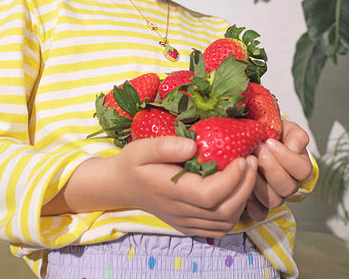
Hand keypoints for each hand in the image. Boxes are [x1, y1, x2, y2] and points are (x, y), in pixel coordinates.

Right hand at [108, 136, 258, 237]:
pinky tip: (236, 191)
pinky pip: (218, 228)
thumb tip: (193, 145)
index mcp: (169, 191)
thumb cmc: (132, 163)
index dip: (232, 179)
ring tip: (247, 174)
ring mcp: (184, 221)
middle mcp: (179, 211)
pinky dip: (234, 212)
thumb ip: (166, 146)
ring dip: (243, 200)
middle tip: (252, 161)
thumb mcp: (143, 147)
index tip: (242, 158)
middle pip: (223, 211)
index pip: (209, 194)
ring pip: (225, 222)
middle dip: (245, 187)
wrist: (120, 186)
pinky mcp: (188, 225)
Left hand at [246, 120, 312, 220]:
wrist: (247, 141)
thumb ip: (295, 134)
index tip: (269, 141)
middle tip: (256, 149)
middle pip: (288, 187)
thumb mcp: (282, 127)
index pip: (303, 170)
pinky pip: (259, 212)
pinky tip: (243, 182)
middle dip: (270, 167)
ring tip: (247, 162)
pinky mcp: (259, 205)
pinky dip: (251, 202)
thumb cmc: (265, 134)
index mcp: (298, 166)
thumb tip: (295, 146)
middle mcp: (289, 184)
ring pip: (274, 200)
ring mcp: (275, 196)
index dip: (286, 157)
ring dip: (259, 181)